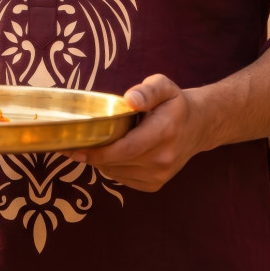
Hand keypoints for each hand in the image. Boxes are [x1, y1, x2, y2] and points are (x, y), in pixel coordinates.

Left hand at [66, 74, 209, 191]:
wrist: (198, 126)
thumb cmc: (174, 104)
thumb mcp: (163, 86)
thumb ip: (147, 90)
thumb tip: (130, 99)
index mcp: (164, 132)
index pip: (125, 148)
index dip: (97, 150)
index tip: (74, 146)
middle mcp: (163, 158)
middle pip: (116, 162)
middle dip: (91, 155)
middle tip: (71, 146)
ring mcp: (160, 174)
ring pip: (116, 173)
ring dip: (101, 161)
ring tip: (96, 144)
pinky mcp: (156, 184)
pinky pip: (123, 179)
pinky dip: (112, 168)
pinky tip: (114, 154)